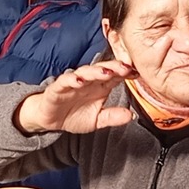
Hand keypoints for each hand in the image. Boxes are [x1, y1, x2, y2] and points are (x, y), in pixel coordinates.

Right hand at [14, 59, 135, 135]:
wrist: (50, 119)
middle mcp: (89, 81)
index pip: (116, 76)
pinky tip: (78, 80)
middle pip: (103, 70)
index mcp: (100, 87)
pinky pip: (65, 80)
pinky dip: (71, 79)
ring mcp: (74, 82)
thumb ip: (113, 117)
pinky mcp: (59, 87)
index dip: (126, 73)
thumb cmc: (74, 115)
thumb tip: (131, 115)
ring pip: (86, 72)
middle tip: (125, 68)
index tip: (138, 73)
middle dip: (115, 67)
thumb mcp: (97, 120)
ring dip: (96, 71)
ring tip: (105, 72)